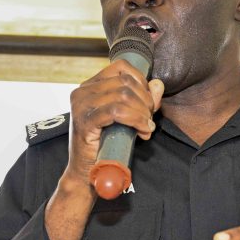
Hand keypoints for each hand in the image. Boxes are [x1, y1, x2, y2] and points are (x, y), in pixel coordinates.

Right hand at [63, 60, 163, 189]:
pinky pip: (118, 111)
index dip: (141, 82)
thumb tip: (158, 84)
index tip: (147, 102)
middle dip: (145, 101)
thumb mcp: (128, 118)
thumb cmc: (106, 145)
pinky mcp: (84, 121)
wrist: (87, 173)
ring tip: (146, 127)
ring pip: (124, 95)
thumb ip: (143, 100)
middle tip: (149, 120)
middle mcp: (82, 91)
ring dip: (143, 112)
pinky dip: (137, 120)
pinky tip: (143, 131)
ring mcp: (81, 105)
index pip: (121, 67)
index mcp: (90, 85)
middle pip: (126, 82)